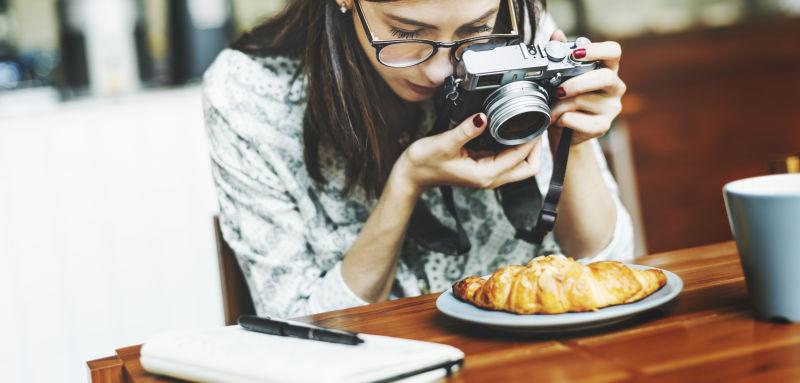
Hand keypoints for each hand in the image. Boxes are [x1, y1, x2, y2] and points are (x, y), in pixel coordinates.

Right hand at [392, 113, 541, 194]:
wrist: (412, 174)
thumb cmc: (424, 162)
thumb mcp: (445, 143)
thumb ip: (466, 130)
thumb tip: (483, 117)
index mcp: (485, 174)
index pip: (520, 159)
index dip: (532, 141)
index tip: (538, 121)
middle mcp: (490, 177)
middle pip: (528, 168)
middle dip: (537, 148)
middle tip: (539, 124)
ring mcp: (488, 174)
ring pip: (520, 165)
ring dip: (529, 147)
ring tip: (531, 124)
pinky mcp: (484, 168)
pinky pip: (509, 159)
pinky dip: (516, 147)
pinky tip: (514, 130)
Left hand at [548, 30, 626, 145]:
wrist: (564, 130)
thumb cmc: (565, 99)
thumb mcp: (561, 75)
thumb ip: (560, 54)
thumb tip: (556, 35)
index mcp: (607, 68)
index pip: (613, 52)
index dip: (597, 50)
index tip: (576, 53)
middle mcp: (615, 87)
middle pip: (604, 78)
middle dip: (576, 83)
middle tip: (558, 90)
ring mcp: (611, 108)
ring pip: (583, 100)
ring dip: (560, 105)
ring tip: (552, 108)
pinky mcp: (602, 126)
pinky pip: (577, 120)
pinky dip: (561, 120)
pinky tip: (558, 120)